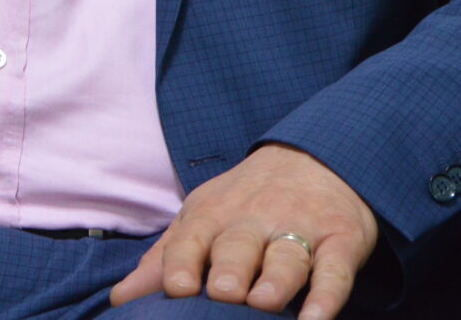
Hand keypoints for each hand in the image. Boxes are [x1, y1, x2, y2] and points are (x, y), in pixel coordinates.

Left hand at [108, 144, 375, 316]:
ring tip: (264, 301)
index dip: (181, 263)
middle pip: (238, 247)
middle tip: (223, 292)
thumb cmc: (246, 202)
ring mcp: (300, 229)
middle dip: (229, 271)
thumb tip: (120, 299)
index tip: (175, 287)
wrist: (318, 157)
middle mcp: (254, 220)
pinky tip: (319, 318)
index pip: (191, 239)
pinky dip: (329, 294)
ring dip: (276, 279)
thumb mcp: (201, 219)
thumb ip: (164, 260)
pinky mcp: (341, 241)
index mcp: (213, 216)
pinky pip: (335, 270)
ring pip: (286, 257)